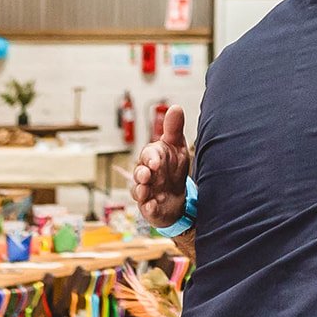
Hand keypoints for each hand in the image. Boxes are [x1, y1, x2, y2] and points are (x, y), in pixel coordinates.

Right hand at [131, 105, 189, 225]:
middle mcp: (145, 175)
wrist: (178, 196)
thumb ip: (174, 129)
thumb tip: (175, 107)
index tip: (156, 161)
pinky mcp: (149, 208)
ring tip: (145, 191)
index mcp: (151, 159)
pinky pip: (146, 209)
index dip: (150, 158)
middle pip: (138, 174)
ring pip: (138, 191)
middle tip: (147, 175)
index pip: (147, 155)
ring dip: (141, 191)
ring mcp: (146, 192)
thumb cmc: (173, 168)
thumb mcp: (177, 147)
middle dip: (141, 174)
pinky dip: (148, 208)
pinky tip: (152, 205)